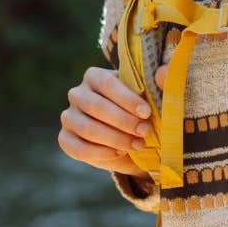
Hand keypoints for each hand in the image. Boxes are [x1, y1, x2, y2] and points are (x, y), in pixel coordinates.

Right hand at [59, 64, 167, 178]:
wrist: (130, 139)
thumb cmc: (141, 112)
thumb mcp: (153, 98)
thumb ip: (161, 84)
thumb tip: (162, 73)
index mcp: (95, 76)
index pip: (106, 83)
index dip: (126, 98)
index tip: (146, 112)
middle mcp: (77, 94)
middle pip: (95, 106)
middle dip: (123, 121)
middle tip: (144, 131)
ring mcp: (69, 116)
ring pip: (87, 128)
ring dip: (115, 139)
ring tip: (137, 144)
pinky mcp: (65, 138)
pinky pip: (79, 148)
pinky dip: (102, 153)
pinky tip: (120, 153)